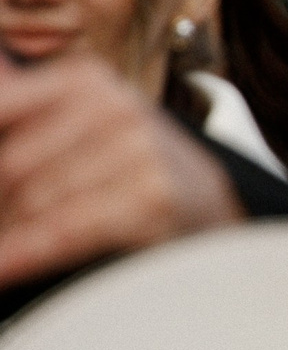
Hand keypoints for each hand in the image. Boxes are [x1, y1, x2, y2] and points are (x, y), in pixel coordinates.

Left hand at [0, 52, 244, 288]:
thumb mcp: (79, 117)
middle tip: (6, 222)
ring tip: (15, 248)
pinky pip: (66, 230)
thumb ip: (23, 99)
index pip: (2, 109)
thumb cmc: (127, 161)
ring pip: (36, 200)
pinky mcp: (151, 196)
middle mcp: (115, 107)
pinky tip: (5, 269)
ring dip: (14, 232)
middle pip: (13, 164)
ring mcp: (138, 150)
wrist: (206, 200)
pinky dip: (26, 254)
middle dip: (2, 203)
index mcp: (85, 80)